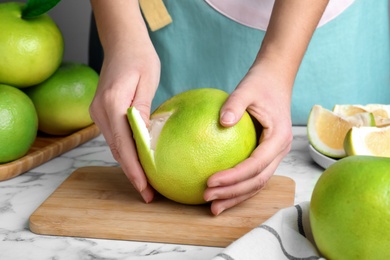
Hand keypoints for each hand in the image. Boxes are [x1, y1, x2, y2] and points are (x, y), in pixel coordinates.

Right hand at [89, 39, 159, 202]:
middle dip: (132, 174)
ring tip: (146, 184)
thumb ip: (143, 111)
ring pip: (115, 147)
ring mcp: (98, 113)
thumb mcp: (147, 82)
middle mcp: (100, 112)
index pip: (124, 145)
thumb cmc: (139, 58)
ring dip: (129, 166)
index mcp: (112, 105)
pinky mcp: (103, 112)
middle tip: (149, 194)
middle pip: (117, 151)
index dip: (134, 170)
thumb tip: (145, 140)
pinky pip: (115, 138)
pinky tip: (138, 162)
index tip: (145, 188)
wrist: (122, 43)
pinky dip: (126, 153)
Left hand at [204, 62, 292, 214]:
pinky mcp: (266, 154)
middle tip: (207, 197)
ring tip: (213, 207)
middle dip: (232, 193)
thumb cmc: (261, 83)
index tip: (210, 181)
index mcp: (278, 138)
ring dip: (235, 196)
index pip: (255, 165)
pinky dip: (238, 187)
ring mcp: (274, 155)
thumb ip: (235, 104)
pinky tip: (221, 193)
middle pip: (257, 181)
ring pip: (256, 183)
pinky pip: (253, 175)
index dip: (234, 177)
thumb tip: (221, 122)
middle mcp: (279, 151)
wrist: (275, 79)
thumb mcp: (246, 88)